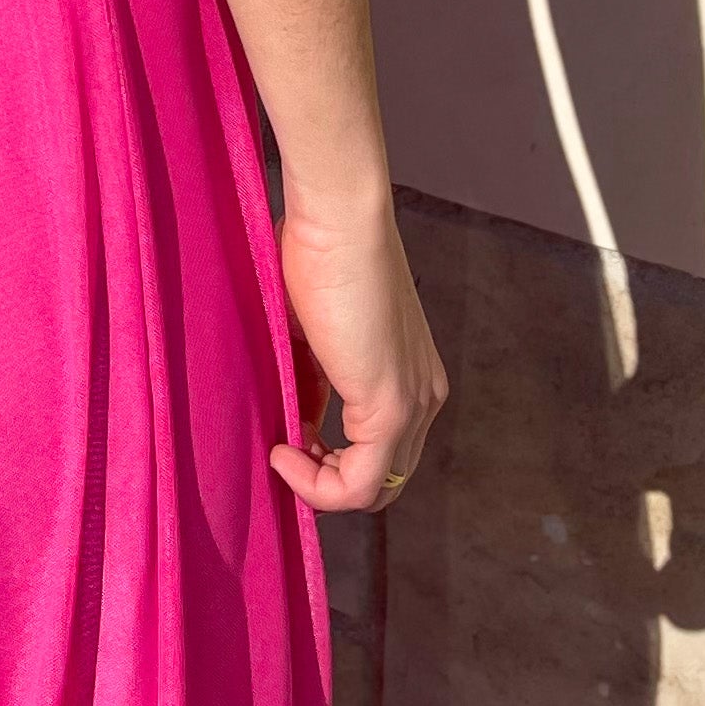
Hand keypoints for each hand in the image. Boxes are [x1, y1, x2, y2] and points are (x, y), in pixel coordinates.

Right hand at [269, 180, 447, 513]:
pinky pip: (358, 484)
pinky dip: (316, 485)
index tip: (286, 436)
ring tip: (280, 451)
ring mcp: (412, 404)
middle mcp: (424, 396)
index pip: (381, 450)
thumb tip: (292, 418)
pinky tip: (282, 453)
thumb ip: (311, 378)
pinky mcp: (390, 408)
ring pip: (373, 487)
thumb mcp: (312, 332)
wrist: (339, 218)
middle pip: (382, 476)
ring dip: (320, 483)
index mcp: (412, 374)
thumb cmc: (320, 253)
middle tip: (281, 450)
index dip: (331, 460)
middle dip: (327, 477)